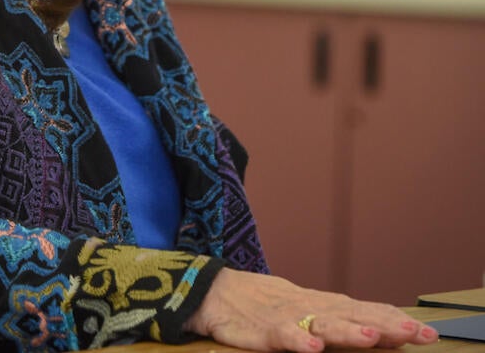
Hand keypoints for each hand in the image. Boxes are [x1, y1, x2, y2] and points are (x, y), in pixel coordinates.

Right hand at [183, 269, 438, 351]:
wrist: (213, 290)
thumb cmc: (259, 304)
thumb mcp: (300, 309)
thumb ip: (332, 318)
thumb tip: (374, 330)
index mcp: (318, 304)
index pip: (361, 309)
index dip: (392, 320)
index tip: (425, 331)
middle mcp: (307, 307)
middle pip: (351, 315)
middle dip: (386, 326)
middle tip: (419, 333)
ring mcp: (285, 317)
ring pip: (321, 324)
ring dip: (348, 331)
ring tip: (375, 339)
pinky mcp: (261, 330)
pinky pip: (281, 336)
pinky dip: (297, 340)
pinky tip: (312, 347)